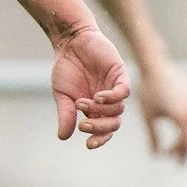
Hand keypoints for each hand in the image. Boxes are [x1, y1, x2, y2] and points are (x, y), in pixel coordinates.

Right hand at [51, 25, 131, 148]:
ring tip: (82, 102)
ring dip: (101, 110)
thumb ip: (65, 114)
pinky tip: (98, 97)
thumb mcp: (62, 95)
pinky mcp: (120, 74)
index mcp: (95, 108)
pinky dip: (113, 98)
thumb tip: (63, 137)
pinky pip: (124, 92)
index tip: (88, 144)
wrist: (70, 42)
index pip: (104, 129)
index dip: (99, 139)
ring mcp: (115, 87)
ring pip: (118, 109)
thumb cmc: (66, 67)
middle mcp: (108, 101)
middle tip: (83, 125)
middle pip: (114, 123)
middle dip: (100, 128)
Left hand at [138, 61, 186, 161]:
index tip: (169, 159)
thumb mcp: (148, 116)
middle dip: (184, 148)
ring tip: (178, 145)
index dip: (178, 153)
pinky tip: (180, 127)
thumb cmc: (147, 92)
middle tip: (177, 160)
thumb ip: (153, 137)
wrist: (154, 66)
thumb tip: (155, 155)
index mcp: (181, 117)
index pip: (185, 142)